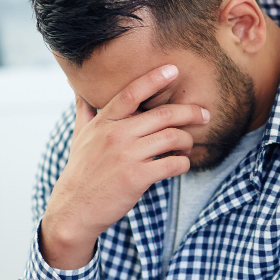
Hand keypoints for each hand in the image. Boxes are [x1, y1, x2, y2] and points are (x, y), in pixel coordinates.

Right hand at [40, 65, 209, 268]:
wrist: (74, 210)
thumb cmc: (81, 172)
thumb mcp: (79, 137)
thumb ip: (85, 111)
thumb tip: (77, 87)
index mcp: (104, 122)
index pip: (132, 93)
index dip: (154, 78)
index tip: (173, 69)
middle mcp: (116, 134)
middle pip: (163, 114)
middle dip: (190, 112)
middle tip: (205, 115)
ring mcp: (127, 156)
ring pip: (173, 138)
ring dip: (188, 141)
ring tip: (188, 146)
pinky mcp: (138, 177)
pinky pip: (173, 164)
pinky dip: (184, 163)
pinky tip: (182, 165)